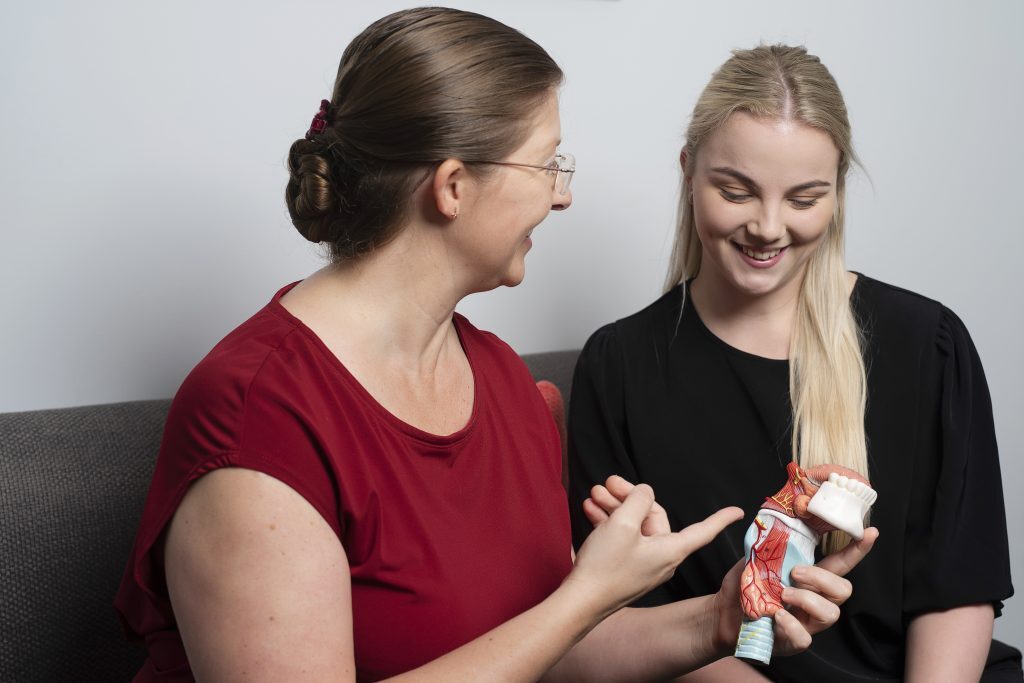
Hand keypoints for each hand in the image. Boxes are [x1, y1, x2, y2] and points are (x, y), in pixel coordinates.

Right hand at [568, 478, 741, 619]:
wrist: (580, 602)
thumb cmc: (606, 565)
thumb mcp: (623, 523)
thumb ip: (638, 500)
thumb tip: (644, 493)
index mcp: (671, 549)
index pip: (703, 531)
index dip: (720, 519)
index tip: (739, 512)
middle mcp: (661, 557)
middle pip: (653, 517)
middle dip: (630, 497)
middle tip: (608, 482)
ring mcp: (642, 563)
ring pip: (634, 525)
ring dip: (614, 507)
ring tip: (594, 494)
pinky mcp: (625, 568)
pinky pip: (623, 538)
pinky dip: (609, 522)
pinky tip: (591, 509)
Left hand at [709, 528, 877, 655]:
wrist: (722, 614)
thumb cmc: (743, 588)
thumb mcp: (755, 561)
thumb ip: (770, 548)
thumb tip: (776, 529)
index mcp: (809, 579)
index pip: (839, 563)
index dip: (856, 550)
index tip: (871, 532)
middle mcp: (814, 601)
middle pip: (844, 589)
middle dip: (822, 578)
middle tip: (795, 573)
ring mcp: (806, 623)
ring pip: (831, 613)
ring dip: (807, 599)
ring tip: (783, 596)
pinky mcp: (793, 642)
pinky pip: (805, 637)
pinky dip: (790, 624)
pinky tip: (776, 615)